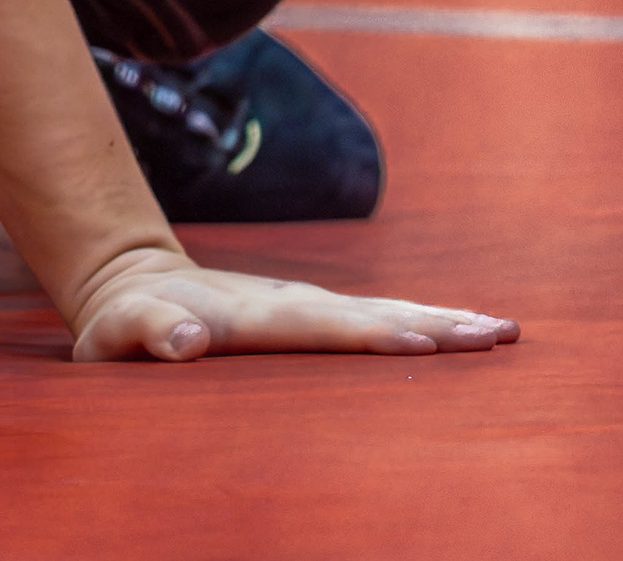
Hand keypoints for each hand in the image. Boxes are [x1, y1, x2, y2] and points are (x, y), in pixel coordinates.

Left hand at [66, 248, 516, 362]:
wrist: (131, 280)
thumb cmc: (125, 320)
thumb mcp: (118, 330)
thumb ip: (148, 332)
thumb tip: (185, 341)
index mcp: (248, 316)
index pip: (317, 327)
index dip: (368, 335)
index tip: (422, 344)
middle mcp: (286, 303)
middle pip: (368, 315)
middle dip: (433, 325)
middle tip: (498, 333)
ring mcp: (303, 304)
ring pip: (382, 312)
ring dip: (441, 321)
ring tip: (504, 330)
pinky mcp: (313, 312)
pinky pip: (377, 318)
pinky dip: (424, 322)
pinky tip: (467, 331)